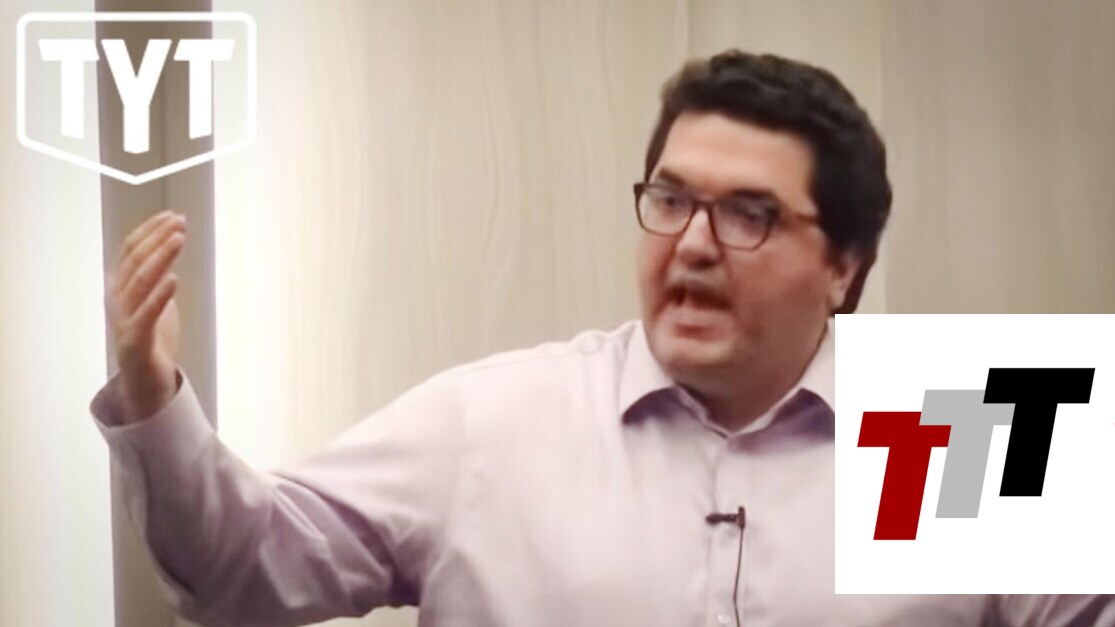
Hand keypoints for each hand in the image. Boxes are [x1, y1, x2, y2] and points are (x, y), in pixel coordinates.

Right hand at [105, 210, 186, 423]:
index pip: (131, 252)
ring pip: (140, 282)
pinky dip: (159, 295)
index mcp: (121, 289)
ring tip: (178, 240)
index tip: (172, 216)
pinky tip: (174, 279)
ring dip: (160, 258)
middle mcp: (117, 301)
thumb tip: (168, 245)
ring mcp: (123, 320)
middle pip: (135, 262)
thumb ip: (157, 276)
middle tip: (180, 223)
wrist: (146, 384)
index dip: (149, 232)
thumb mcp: (156, 301)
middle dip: (157, 239)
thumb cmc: (153, 341)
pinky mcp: (133, 341)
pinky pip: (146, 314)